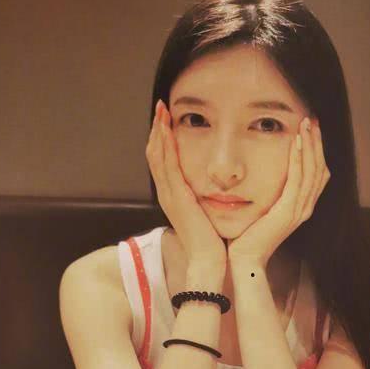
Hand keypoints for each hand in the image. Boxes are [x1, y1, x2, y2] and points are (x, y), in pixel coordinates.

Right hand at [146, 100, 226, 268]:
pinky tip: (166, 129)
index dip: (163, 139)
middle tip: (160, 106)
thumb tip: (214, 188)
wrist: (208, 262)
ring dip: (158, 131)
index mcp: (174, 196)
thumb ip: (204, 200)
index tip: (167, 119)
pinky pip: (166, 165)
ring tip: (161, 110)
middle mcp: (167, 193)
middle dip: (157, 129)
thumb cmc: (211, 241)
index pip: (163, 161)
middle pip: (155, 154)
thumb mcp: (206, 214)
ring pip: (156, 156)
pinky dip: (164, 145)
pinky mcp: (176, 197)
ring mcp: (169, 194)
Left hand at [227, 117, 330, 267]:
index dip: (316, 150)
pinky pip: (298, 180)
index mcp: (301, 207)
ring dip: (311, 145)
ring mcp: (299, 210)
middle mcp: (305, 208)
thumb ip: (269, 193)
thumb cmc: (249, 236)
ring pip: (313, 171)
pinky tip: (296, 142)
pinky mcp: (288, 212)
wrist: (245, 259)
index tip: (310, 129)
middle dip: (317, 142)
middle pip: (320, 168)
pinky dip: (299, 159)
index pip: (317, 173)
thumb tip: (263, 172)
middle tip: (311, 119)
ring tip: (306, 124)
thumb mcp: (263, 209)